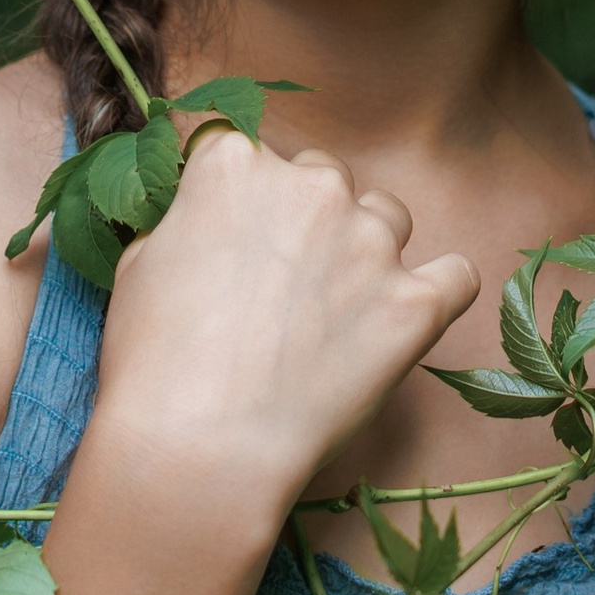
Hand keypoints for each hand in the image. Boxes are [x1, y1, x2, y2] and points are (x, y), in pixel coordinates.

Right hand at [94, 131, 476, 529]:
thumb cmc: (153, 365)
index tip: (224, 231)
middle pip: (317, 175)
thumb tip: (203, 223)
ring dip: (365, 247)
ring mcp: (371, 243)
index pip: (236, 146)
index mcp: (235, 165)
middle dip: (299, 216)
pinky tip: (408, 315)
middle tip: (275, 282)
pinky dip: (436, 290)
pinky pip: (455, 274)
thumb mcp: (138, 267)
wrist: (200, 447)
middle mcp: (312, 187)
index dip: (229, 192)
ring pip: (385, 216)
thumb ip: (183, 222)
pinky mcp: (416, 304)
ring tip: (334, 308)